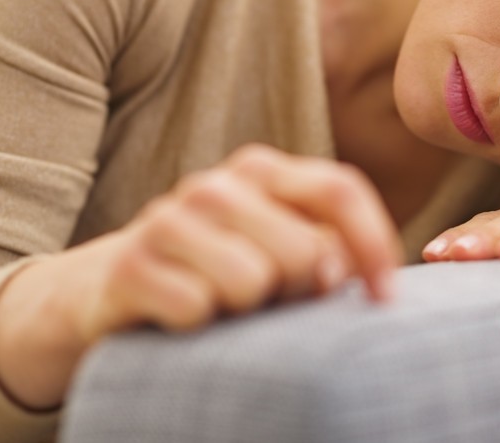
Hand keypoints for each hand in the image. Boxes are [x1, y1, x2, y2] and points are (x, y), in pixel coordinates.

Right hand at [0, 143, 401, 408]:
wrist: (112, 288)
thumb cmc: (220, 270)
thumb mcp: (278, 249)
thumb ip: (326, 248)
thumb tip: (339, 269)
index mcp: (263, 171)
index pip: (340, 190)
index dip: (374, 244)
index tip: (386, 298)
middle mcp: (216, 184)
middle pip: (303, 250)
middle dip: (298, 292)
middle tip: (268, 300)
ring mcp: (167, 218)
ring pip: (253, 281)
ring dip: (247, 312)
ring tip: (225, 306)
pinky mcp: (129, 265)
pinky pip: (197, 310)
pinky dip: (199, 328)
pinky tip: (183, 318)